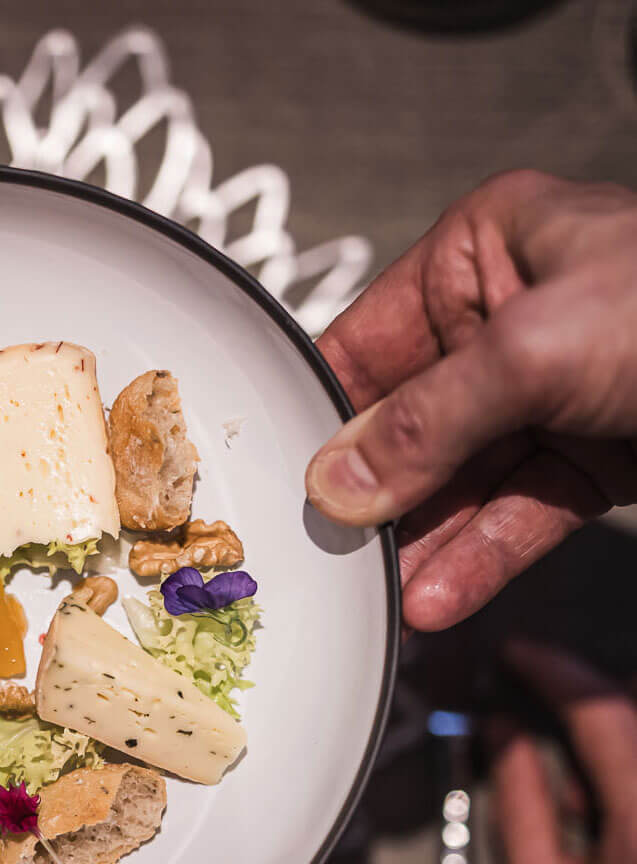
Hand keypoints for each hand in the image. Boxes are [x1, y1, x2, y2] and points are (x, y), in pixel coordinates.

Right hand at [306, 170, 636, 632]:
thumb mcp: (536, 349)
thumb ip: (427, 422)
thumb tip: (338, 481)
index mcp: (484, 255)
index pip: (369, 345)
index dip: (324, 417)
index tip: (286, 483)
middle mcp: (507, 324)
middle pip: (407, 425)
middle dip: (373, 496)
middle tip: (331, 553)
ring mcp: (547, 397)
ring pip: (457, 483)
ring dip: (420, 544)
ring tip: (379, 593)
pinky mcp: (587, 459)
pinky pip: (514, 515)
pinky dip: (476, 559)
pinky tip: (437, 596)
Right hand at [491, 640, 636, 863]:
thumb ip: (519, 806)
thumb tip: (501, 734)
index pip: (603, 709)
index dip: (553, 668)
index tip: (520, 654)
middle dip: (592, 718)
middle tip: (562, 771)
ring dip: (621, 750)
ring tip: (602, 819)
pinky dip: (633, 778)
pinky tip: (627, 831)